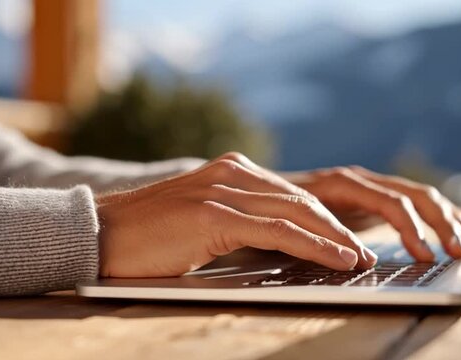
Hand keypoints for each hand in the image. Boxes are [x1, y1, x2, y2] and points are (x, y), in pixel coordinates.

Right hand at [95, 153, 377, 277]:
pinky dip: (314, 245)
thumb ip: (238, 221)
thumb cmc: (147, 238)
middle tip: (364, 252)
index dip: (324, 219)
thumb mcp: (202, 222)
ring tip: (360, 259)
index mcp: (230, 171)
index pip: (291, 194)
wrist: (96, 235)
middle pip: (301, 201)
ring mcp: (222, 190)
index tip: (348, 241)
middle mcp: (231, 173)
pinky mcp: (214, 214)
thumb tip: (276, 242)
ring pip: (297, 213)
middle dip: (338, 228)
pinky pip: (278, 231)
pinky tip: (337, 258)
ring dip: (335, 238)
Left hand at [283, 167, 460, 261]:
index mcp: (342, 183)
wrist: (256, 189)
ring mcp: (366, 185)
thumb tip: (357, 258)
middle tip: (459, 251)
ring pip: (417, 194)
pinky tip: (460, 220)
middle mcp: (359, 179)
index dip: (411, 228)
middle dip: (440, 221)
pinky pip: (410, 199)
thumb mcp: (289, 220)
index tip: (425, 255)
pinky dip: (436, 210)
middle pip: (412, 194)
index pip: (390, 201)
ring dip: (445, 215)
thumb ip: (318, 232)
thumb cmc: (271, 208)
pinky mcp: (370, 196)